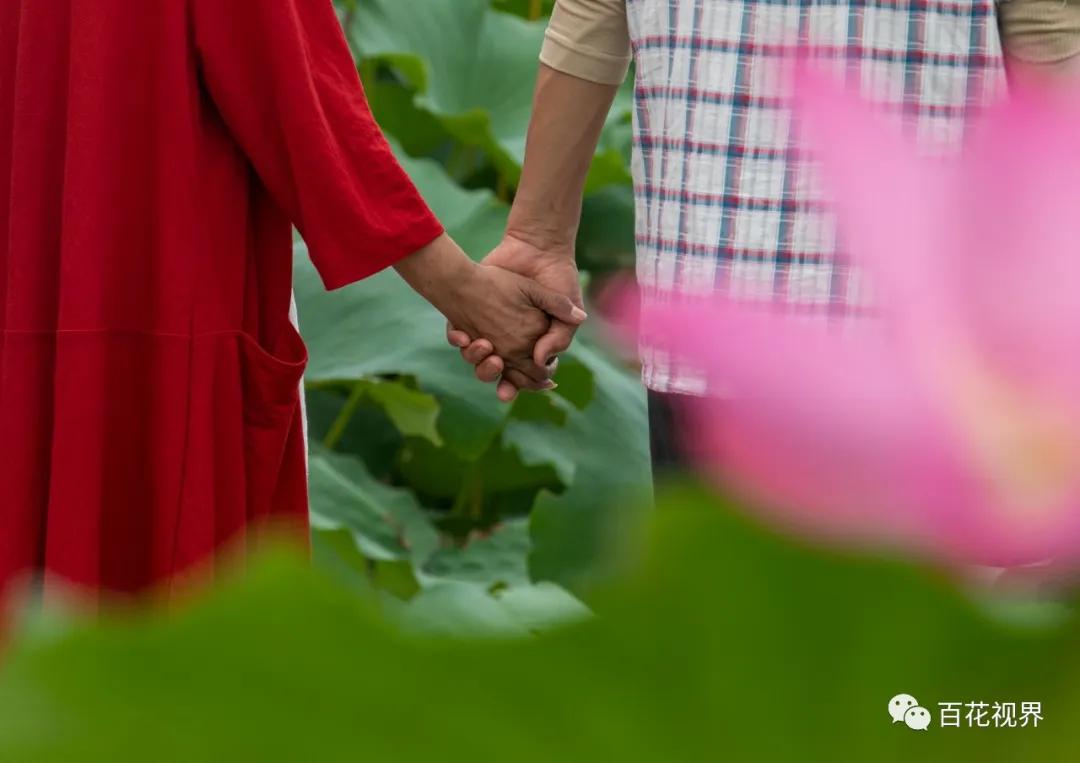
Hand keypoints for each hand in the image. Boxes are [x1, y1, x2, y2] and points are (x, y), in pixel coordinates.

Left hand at [447, 234, 582, 400]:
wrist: (536, 249)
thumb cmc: (556, 279)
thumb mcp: (566, 308)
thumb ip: (559, 337)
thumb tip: (543, 360)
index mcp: (532, 346)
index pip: (524, 376)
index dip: (521, 384)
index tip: (513, 384)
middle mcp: (508, 343)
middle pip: (496, 373)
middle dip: (494, 375)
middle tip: (498, 364)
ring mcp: (488, 330)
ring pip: (475, 361)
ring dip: (476, 360)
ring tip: (484, 346)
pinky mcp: (470, 316)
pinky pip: (458, 339)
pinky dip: (458, 340)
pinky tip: (462, 335)